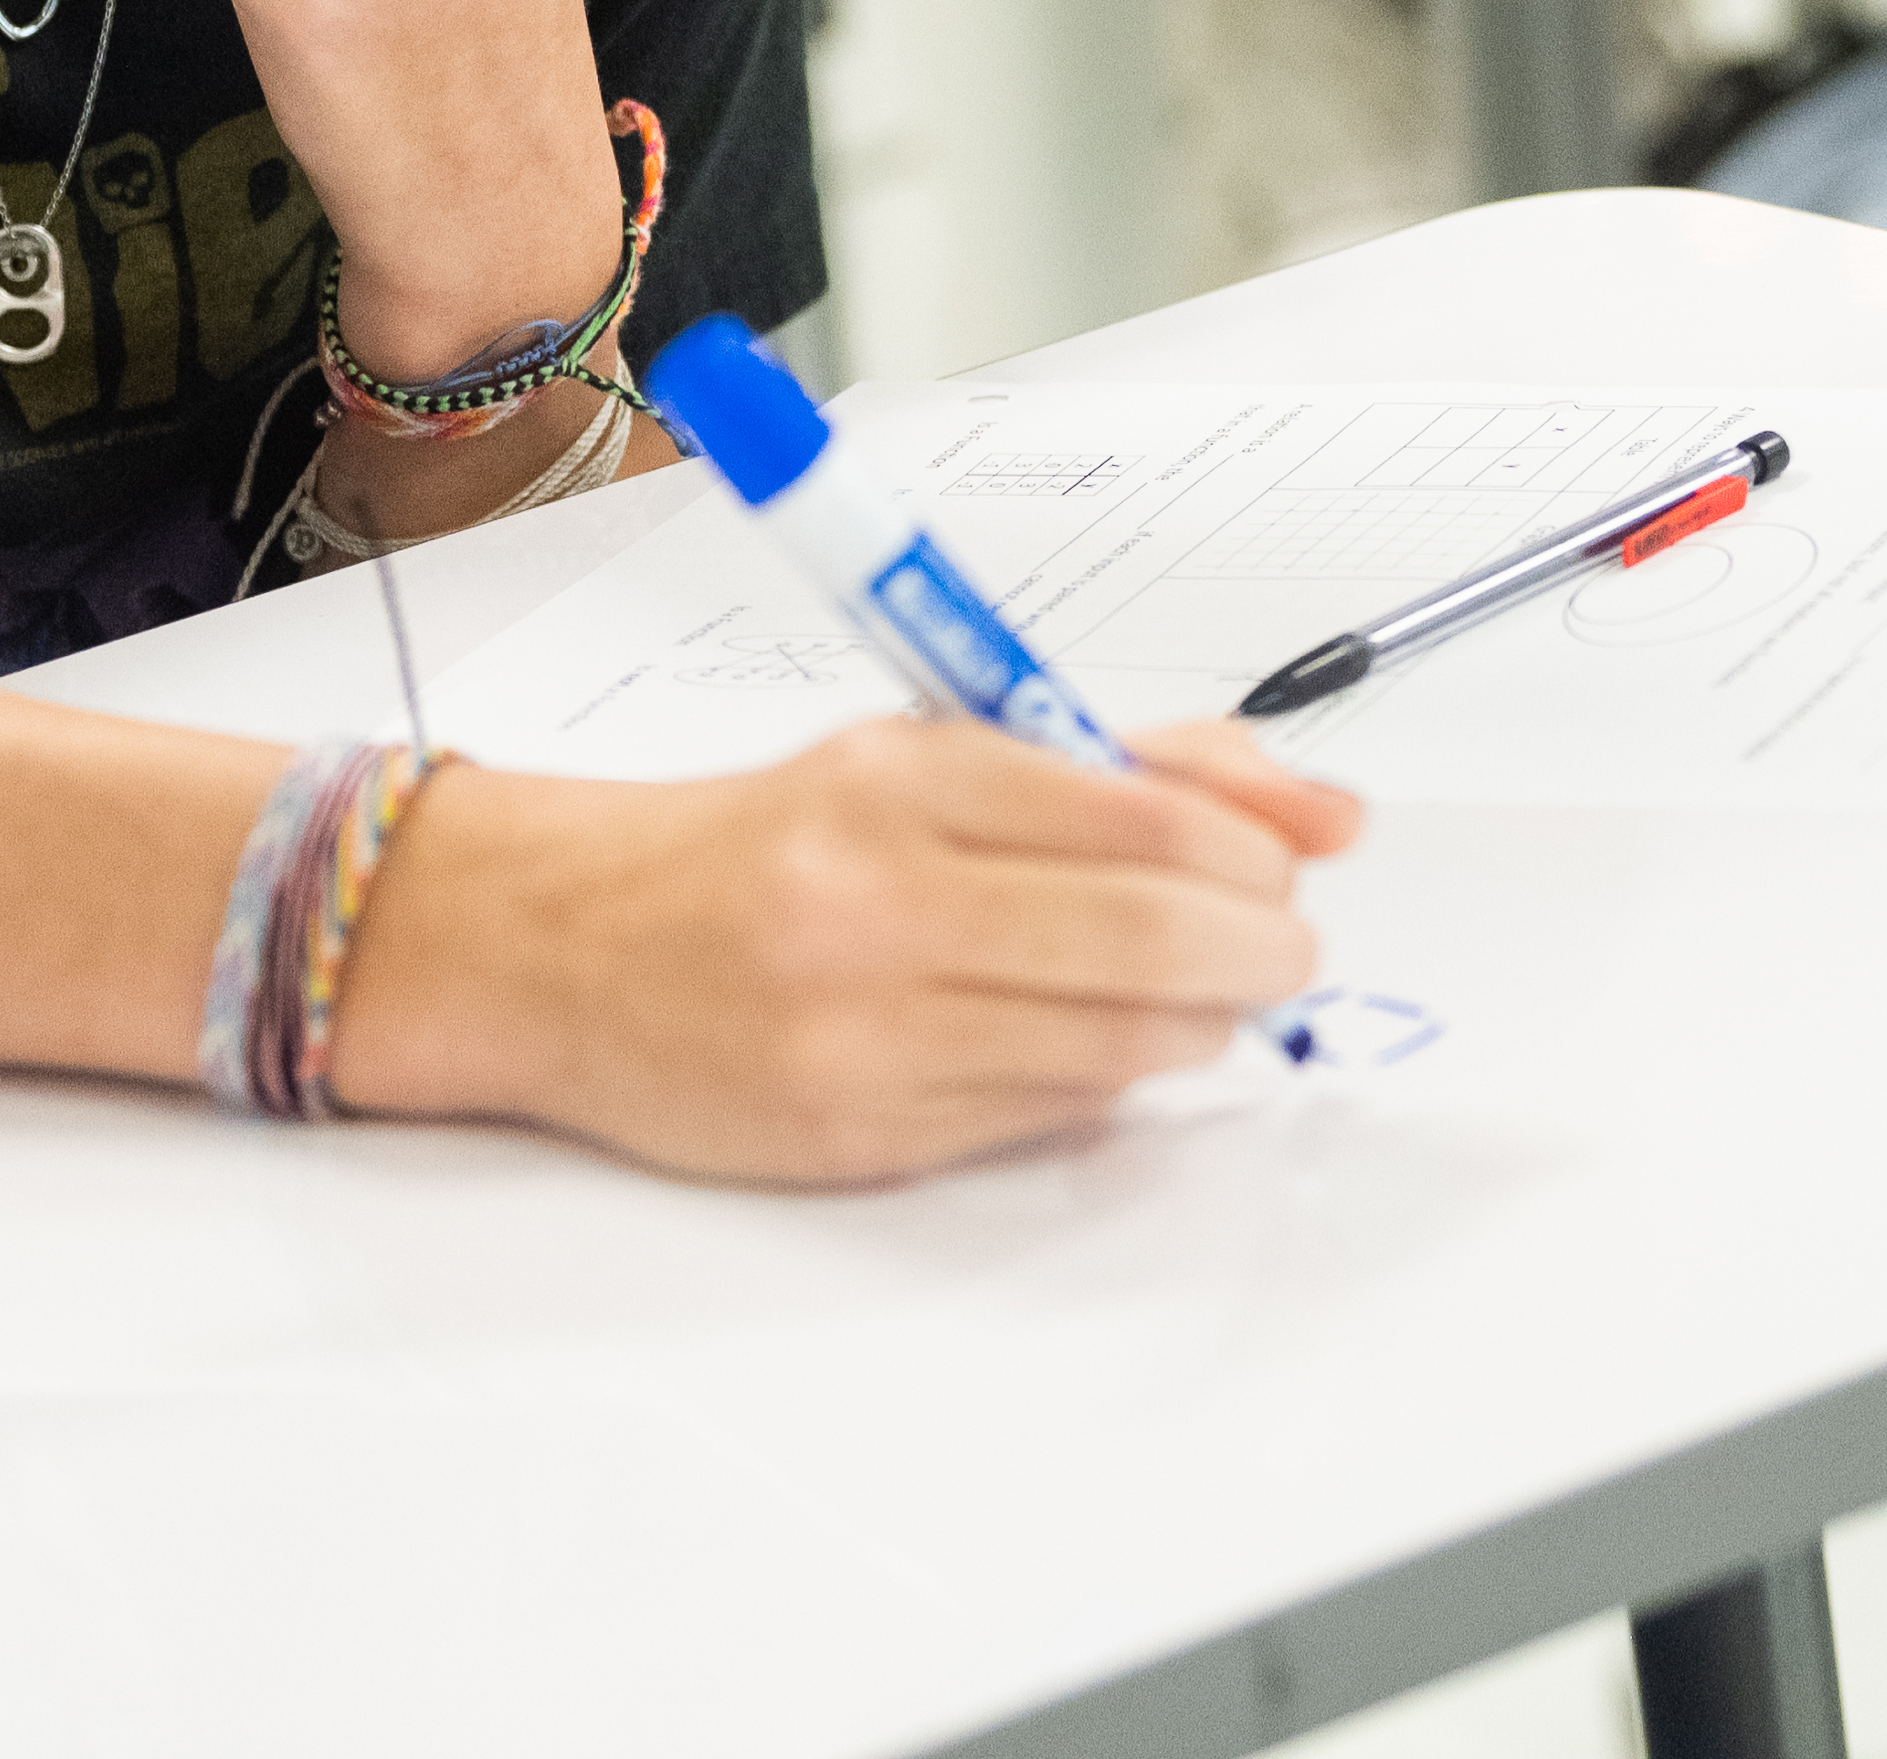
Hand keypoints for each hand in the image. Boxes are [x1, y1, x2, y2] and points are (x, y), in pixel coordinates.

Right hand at [329, 718, 1366, 1180]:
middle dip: (1259, 948)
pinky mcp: (858, 1131)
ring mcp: (866, 1027)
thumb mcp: (928, 754)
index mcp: (902, 781)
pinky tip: (1089, 1042)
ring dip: (1197, 1025)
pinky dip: (1104, 1083)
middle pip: (1148, 935)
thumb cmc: (764, 844)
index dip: (1256, 850)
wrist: (569, 947)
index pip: (1143, 817)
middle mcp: (879, 899)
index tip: (1293, 860)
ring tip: (1196, 994)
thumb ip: (1127, 769)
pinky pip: (1043, 1116)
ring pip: (1115, 1044)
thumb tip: (1316, 808)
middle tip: (1281, 948)